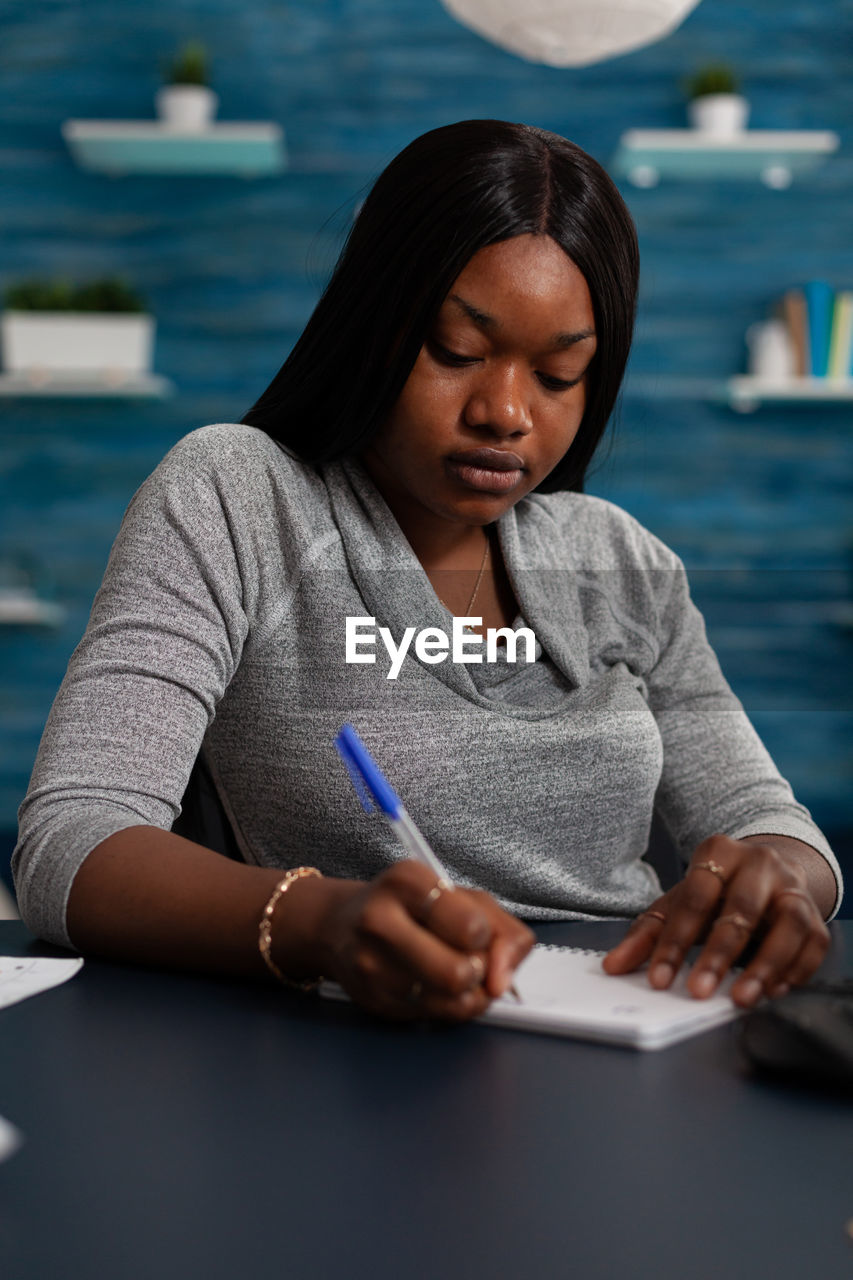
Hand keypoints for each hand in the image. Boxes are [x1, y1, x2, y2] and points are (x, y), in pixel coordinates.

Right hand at [315, 860, 534, 1021]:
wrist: (342, 926)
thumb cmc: (411, 907)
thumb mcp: (462, 897)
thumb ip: (502, 928)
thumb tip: (504, 978)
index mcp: (406, 882)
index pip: (471, 928)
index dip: (486, 937)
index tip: (475, 931)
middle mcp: (380, 921)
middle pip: (459, 973)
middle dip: (479, 971)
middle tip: (469, 958)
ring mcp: (371, 965)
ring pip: (451, 1002)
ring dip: (468, 992)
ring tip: (455, 971)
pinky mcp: (373, 1000)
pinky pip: (437, 1017)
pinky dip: (450, 1006)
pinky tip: (437, 985)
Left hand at [602, 834, 829, 1006]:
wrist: (768, 873)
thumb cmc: (716, 891)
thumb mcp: (679, 903)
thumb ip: (647, 934)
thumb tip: (613, 966)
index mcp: (719, 852)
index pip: (695, 897)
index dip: (675, 941)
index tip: (660, 980)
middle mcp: (760, 864)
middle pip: (741, 909)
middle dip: (719, 954)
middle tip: (699, 991)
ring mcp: (792, 887)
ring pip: (788, 923)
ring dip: (766, 965)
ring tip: (742, 997)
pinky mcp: (815, 913)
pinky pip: (814, 942)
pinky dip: (797, 969)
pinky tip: (773, 991)